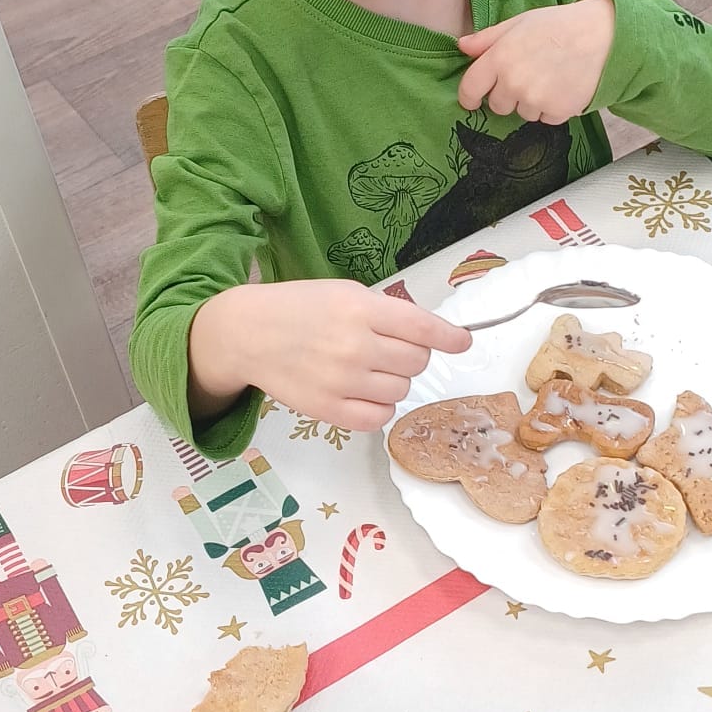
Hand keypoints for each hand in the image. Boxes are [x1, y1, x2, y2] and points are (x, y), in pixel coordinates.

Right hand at [189, 279, 471, 431]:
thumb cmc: (299, 308)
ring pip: (402, 391)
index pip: (423, 328)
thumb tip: (433, 334)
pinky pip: (380, 418)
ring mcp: (343, 382)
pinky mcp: (330, 411)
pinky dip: (380, 407)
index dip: (450, 337)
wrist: (248, 334)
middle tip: (387, 348)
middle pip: (417, 362)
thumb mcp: (344, 293)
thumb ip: (387, 312)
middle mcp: (355, 346)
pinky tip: (363, 392)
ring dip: (395, 380)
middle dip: (411, 355)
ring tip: (368, 368)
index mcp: (360, 309)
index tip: (463, 342)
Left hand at [457, 0, 614, 123]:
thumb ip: (487, 39)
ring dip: (531, 101)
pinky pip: (545, 119)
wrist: (603, 35)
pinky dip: (551, 108)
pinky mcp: (557, 112)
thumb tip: (462, 47)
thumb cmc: (559, 25)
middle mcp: (513, 83)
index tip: (473, 100)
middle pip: (497, 105)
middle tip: (528, 74)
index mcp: (499, 58)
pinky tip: (563, 86)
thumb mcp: (519, 23)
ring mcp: (535, 100)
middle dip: (507, 95)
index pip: (469, 89)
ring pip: (522, 113)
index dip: (469, 97)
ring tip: (550, 77)